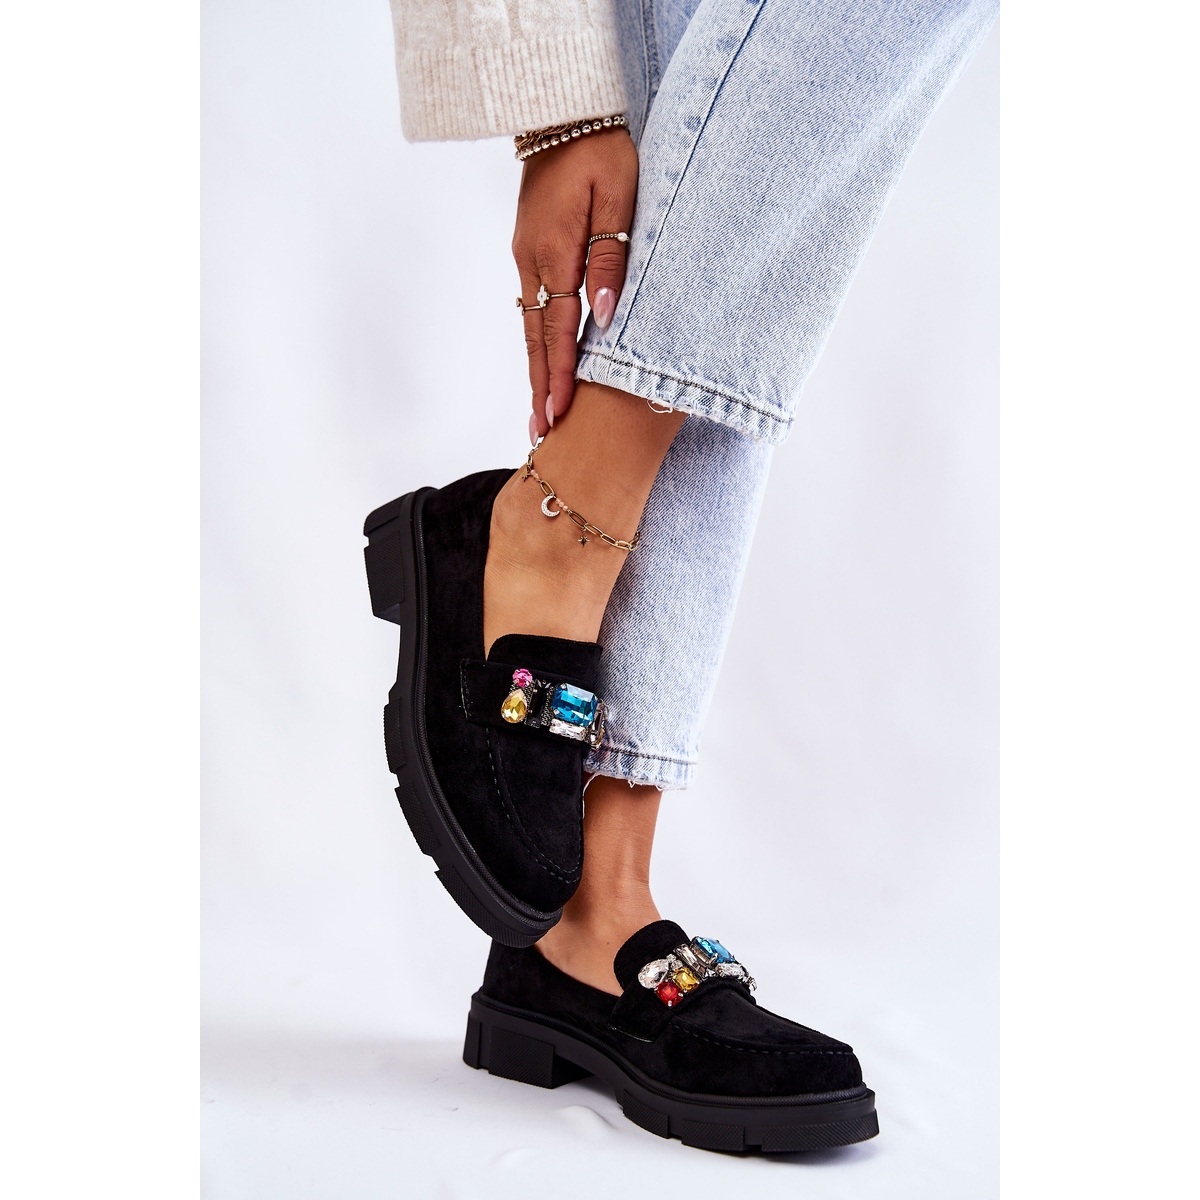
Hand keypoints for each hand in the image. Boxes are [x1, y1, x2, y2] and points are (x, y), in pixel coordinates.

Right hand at [513, 129, 637, 439]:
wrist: (563, 109)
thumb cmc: (601, 149)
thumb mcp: (618, 199)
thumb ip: (612, 259)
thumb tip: (606, 317)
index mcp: (555, 252)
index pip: (559, 329)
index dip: (559, 376)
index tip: (557, 415)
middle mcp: (533, 260)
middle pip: (536, 338)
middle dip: (539, 387)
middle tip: (539, 432)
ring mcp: (527, 255)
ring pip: (531, 325)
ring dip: (536, 369)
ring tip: (540, 409)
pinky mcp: (531, 248)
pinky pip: (533, 306)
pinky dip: (538, 341)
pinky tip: (543, 362)